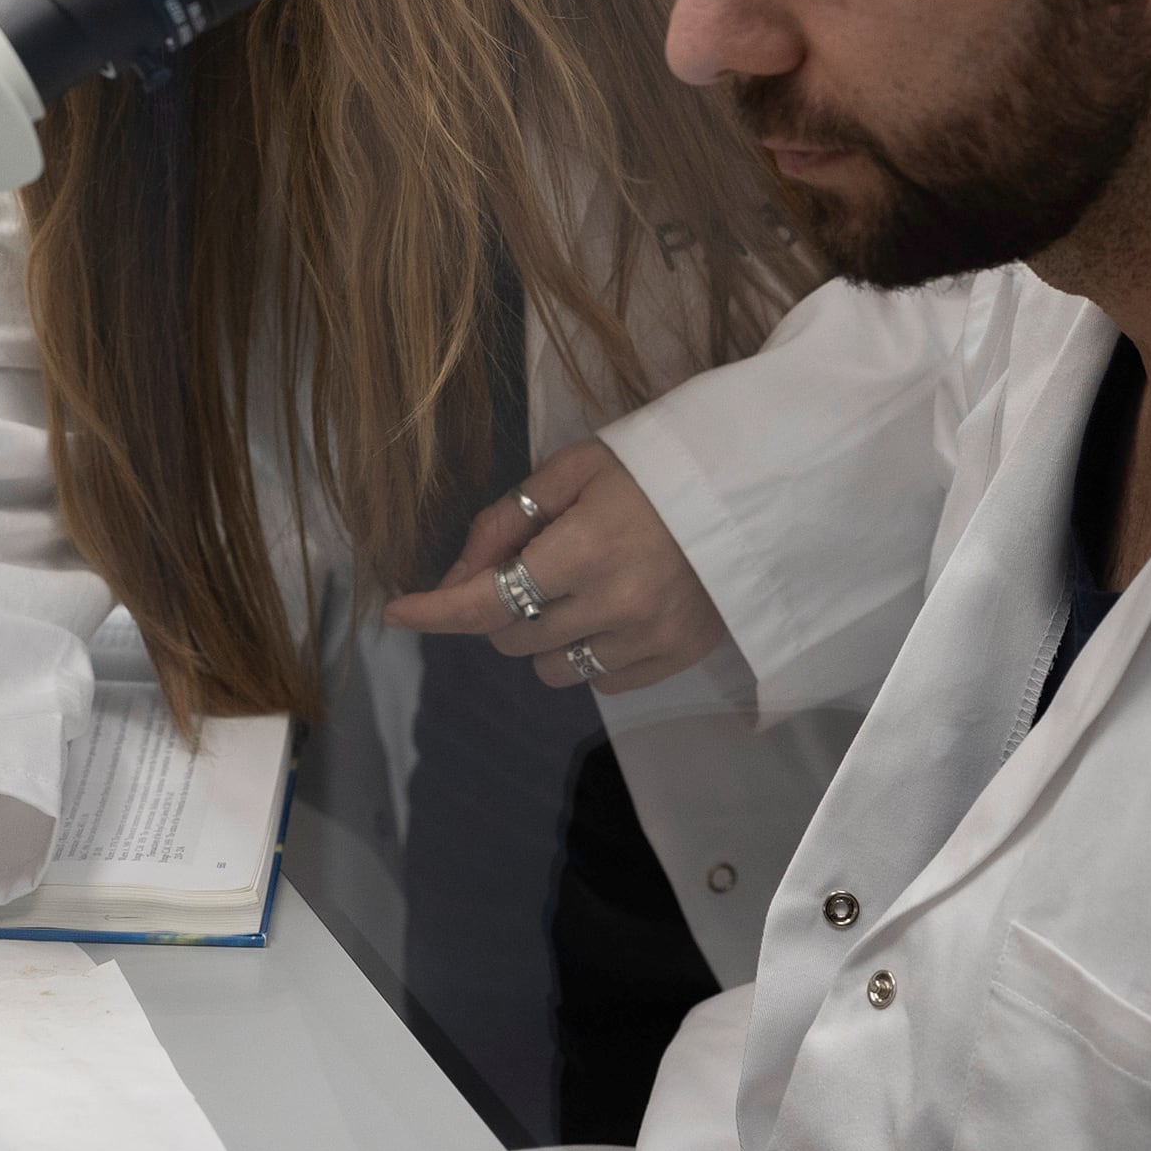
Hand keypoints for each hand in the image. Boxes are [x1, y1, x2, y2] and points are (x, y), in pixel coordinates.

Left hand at [382, 439, 729, 694]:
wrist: (753, 489)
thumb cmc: (654, 469)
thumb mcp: (572, 470)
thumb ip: (506, 521)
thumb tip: (455, 574)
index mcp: (584, 550)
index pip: (488, 601)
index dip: (436, 611)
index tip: (397, 613)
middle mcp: (615, 604)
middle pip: (512, 638)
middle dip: (499, 608)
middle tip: (528, 567)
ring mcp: (651, 638)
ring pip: (553, 669)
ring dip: (541, 637)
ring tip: (575, 590)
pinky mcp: (679, 658)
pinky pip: (601, 681)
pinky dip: (589, 655)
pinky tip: (610, 612)